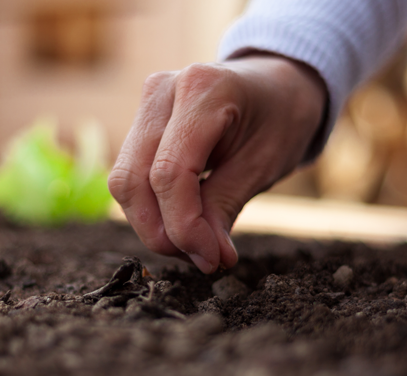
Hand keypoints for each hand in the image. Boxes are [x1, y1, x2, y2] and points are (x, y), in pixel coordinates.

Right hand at [108, 54, 326, 272]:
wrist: (279, 85)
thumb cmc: (281, 118)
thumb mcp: (262, 166)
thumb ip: (224, 209)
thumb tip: (205, 260)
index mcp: (202, 90)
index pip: (169, 173)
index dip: (184, 226)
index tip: (211, 260)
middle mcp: (162, 90)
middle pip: (134, 180)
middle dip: (162, 232)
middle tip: (202, 259)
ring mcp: (147, 103)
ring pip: (125, 181)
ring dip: (154, 225)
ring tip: (197, 244)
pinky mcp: (142, 120)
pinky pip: (132, 175)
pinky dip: (153, 208)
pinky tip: (186, 222)